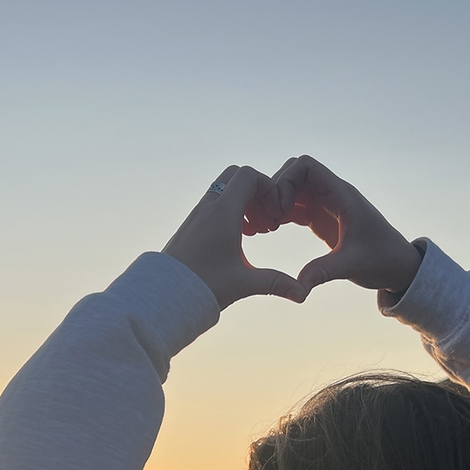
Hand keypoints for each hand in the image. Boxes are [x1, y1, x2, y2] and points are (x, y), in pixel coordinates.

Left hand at [163, 166, 305, 308]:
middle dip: (257, 191)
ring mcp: (198, 213)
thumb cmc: (203, 287)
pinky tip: (238, 237)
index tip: (276, 213)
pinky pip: (214, 202)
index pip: (249, 176)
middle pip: (236, 175)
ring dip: (243, 201)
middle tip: (266, 219)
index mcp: (223, 213)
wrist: (166, 294)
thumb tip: (303, 294)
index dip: (269, 187)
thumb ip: (275, 283)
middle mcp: (209, 207)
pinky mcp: (191, 223)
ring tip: (256, 231)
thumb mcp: (243, 284)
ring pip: (224, 188)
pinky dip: (230, 210)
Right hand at [260, 156, 422, 296]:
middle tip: (267, 220)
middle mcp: (331, 194)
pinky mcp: (320, 218)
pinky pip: (294, 205)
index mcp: (341, 195)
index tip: (279, 208)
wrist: (397, 266)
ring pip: (290, 189)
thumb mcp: (351, 266)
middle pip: (293, 173)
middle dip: (275, 191)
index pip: (306, 166)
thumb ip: (323, 272)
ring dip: (274, 203)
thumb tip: (297, 288)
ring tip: (264, 227)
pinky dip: (279, 213)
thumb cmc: (381, 261)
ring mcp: (325, 205)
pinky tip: (269, 230)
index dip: (285, 180)